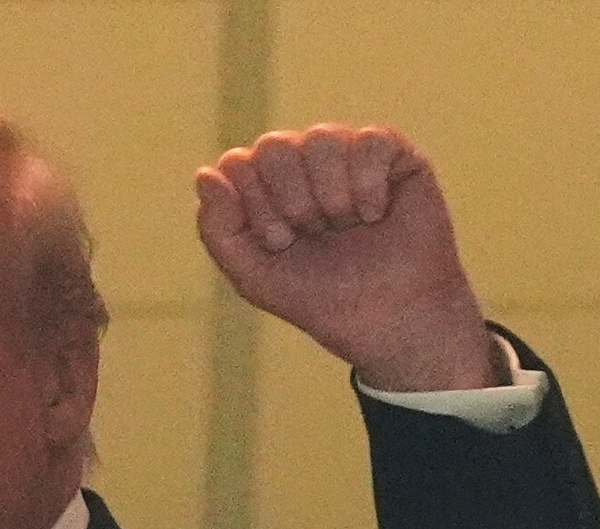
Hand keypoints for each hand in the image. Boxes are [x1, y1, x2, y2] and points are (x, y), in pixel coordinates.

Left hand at [195, 124, 503, 391]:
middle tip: (314, 233)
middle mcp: (301, 162)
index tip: (280, 242)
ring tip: (345, 224)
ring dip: (330, 194)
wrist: (386, 319)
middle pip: (275, 145)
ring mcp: (346, 154)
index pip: (237, 164)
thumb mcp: (253, 275)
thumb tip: (205, 173)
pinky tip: (375, 214)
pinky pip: (370, 140)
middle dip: (292, 200)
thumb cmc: (318, 297)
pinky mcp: (393, 154)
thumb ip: (218, 230)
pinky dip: (368, 183)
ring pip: (321, 138)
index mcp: (262, 185)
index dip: (255, 204)